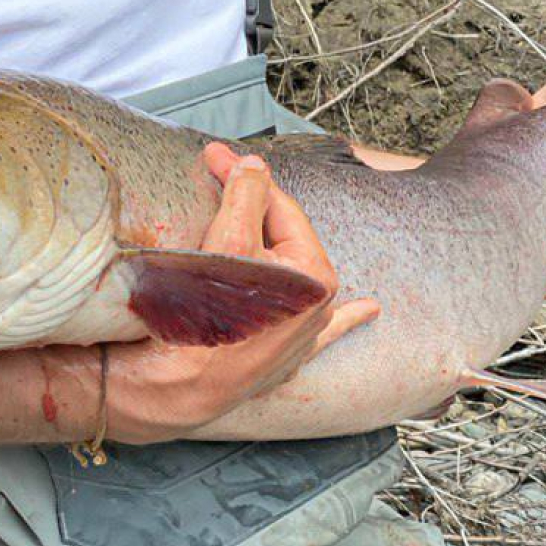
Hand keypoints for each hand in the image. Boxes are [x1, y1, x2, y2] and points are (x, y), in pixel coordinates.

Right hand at [105, 143, 379, 444]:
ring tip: (261, 222)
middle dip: (251, 209)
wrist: (175, 388)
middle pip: (281, 238)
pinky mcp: (284, 358)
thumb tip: (254, 163)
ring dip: (272, 247)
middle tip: (217, 181)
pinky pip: (322, 331)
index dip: (242, 175)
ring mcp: (303, 335)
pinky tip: (370, 311)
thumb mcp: (227, 241)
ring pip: (288, 273)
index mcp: (314, 275)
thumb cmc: (204, 316)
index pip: (278, 206)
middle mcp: (318, 307)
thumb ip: (247, 194)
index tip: (212, 157)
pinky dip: (345, 319)